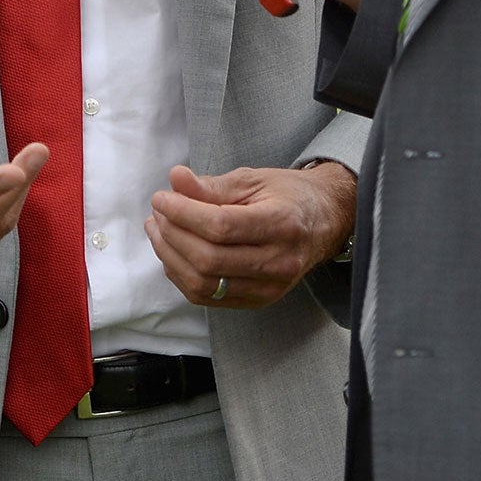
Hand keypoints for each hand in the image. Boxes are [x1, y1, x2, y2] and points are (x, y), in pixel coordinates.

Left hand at [144, 162, 356, 309]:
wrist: (323, 221)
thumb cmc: (288, 195)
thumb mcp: (253, 180)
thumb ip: (213, 185)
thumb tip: (176, 179)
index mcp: (282, 224)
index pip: (221, 226)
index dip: (183, 213)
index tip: (161, 198)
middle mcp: (279, 261)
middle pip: (209, 259)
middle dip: (172, 235)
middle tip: (157, 213)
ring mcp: (270, 288)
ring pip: (204, 284)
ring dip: (170, 258)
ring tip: (158, 230)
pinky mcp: (259, 300)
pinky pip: (209, 297)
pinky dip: (182, 276)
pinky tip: (173, 253)